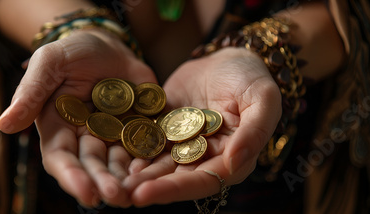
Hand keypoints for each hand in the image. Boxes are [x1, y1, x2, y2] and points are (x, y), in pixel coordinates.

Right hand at [0, 29, 156, 206]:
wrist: (107, 44)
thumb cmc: (72, 52)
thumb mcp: (49, 63)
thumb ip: (31, 92)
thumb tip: (4, 125)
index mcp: (58, 127)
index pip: (60, 157)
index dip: (72, 176)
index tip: (86, 192)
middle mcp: (84, 137)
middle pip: (92, 165)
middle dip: (103, 182)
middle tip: (117, 197)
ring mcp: (112, 135)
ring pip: (119, 162)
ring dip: (127, 179)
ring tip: (138, 192)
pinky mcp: (137, 127)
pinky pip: (145, 147)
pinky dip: (150, 160)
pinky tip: (158, 172)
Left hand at [122, 48, 281, 205]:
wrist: (230, 56)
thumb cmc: (252, 77)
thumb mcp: (263, 99)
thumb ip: (254, 131)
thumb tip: (236, 163)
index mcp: (230, 159)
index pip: (201, 181)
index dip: (173, 189)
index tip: (144, 195)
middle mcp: (204, 157)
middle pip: (174, 177)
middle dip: (146, 186)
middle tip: (117, 194)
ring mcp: (183, 143)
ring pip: (156, 162)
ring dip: (133, 173)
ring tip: (107, 179)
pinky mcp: (166, 127)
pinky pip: (147, 139)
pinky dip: (129, 147)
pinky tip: (108, 153)